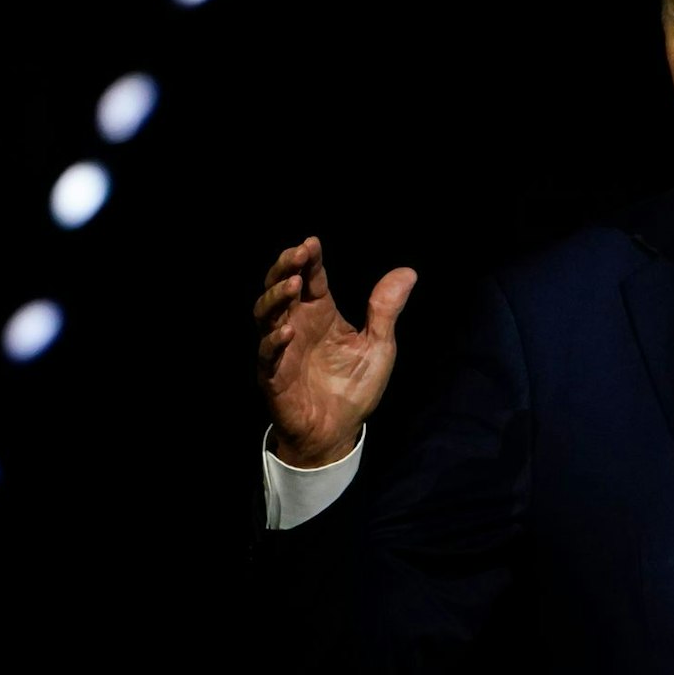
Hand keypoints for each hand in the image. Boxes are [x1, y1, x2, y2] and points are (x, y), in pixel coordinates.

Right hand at [254, 236, 415, 467]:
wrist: (339, 431)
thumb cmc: (354, 386)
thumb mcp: (378, 345)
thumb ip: (385, 310)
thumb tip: (408, 272)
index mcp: (320, 314)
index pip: (311, 279)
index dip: (308, 260)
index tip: (312, 242)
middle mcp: (297, 326)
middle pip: (280, 288)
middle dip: (284, 269)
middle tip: (296, 254)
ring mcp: (281, 350)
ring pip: (265, 315)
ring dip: (275, 298)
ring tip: (292, 285)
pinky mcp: (274, 377)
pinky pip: (267, 356)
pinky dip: (274, 342)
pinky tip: (287, 331)